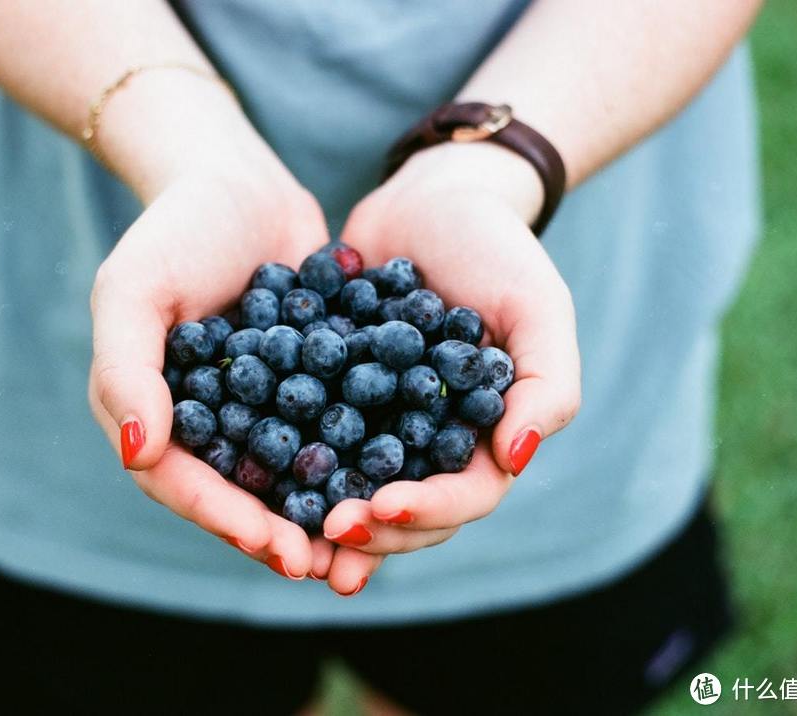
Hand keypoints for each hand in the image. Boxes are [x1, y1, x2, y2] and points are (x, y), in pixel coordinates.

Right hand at [88, 135, 335, 580]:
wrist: (237, 181)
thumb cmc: (173, 229)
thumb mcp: (134, 289)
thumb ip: (125, 371)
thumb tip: (139, 455)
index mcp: (157, 412)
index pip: (182, 482)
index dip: (224, 518)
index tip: (273, 546)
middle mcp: (207, 421)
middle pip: (238, 492)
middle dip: (277, 532)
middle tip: (321, 566)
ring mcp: (261, 405)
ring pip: (287, 473)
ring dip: (320, 512)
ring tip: (361, 544)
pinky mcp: (309, 384)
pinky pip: (330, 429)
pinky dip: (356, 458)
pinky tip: (397, 480)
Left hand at [321, 142, 581, 590]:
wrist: (430, 198)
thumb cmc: (495, 248)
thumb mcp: (536, 306)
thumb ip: (546, 384)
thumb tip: (517, 460)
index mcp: (484, 435)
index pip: (465, 495)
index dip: (428, 511)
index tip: (384, 508)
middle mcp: (430, 441)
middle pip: (405, 509)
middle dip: (371, 528)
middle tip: (330, 530)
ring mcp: (378, 422)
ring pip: (353, 486)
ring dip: (324, 518)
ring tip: (287, 536)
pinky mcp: (330, 396)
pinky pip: (307, 436)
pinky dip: (284, 462)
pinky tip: (250, 475)